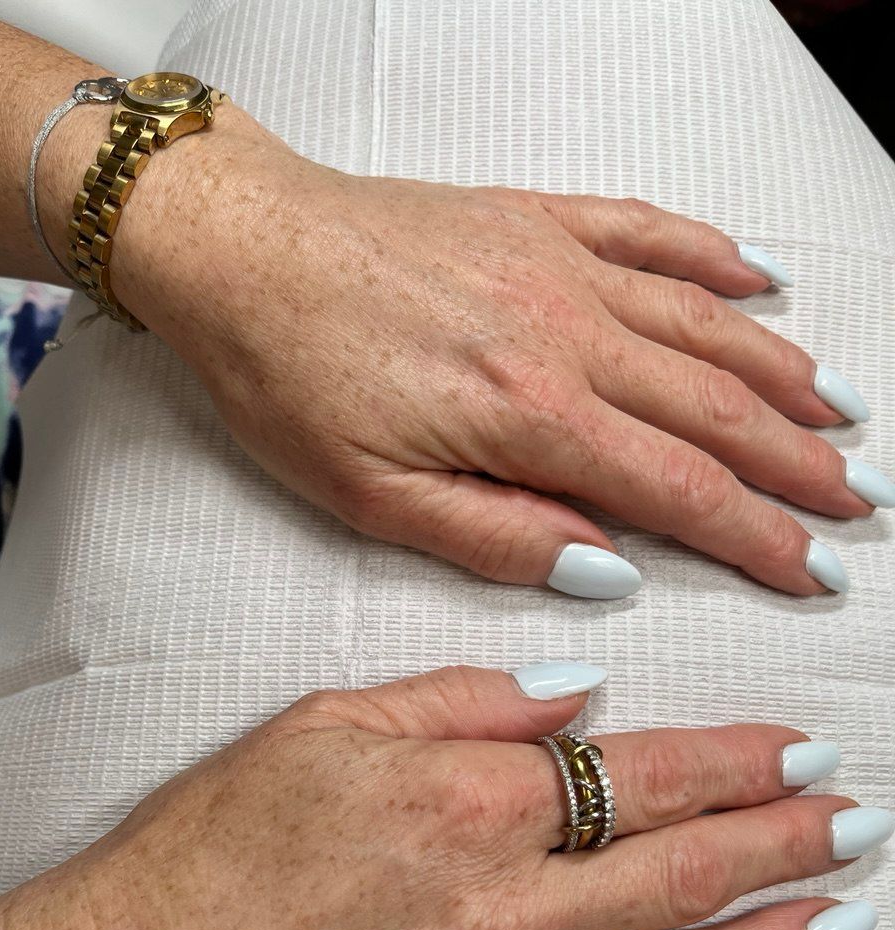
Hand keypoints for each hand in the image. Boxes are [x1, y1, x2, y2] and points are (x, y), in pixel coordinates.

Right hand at [0, 663, 885, 929]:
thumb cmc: (210, 845)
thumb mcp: (324, 725)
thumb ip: (462, 700)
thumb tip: (576, 689)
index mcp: (470, 805)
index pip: (644, 775)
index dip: (737, 761)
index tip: (800, 751)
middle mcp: (501, 912)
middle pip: (680, 872)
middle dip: (783, 841)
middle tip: (855, 825)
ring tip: (842, 925)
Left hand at [123, 107, 890, 599]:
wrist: (236, 249)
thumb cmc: (286, 379)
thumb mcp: (370, 497)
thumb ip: (497, 537)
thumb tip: (608, 570)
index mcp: (528, 418)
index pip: (678, 494)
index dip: (758, 539)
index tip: (814, 571)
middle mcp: (566, 334)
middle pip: (715, 412)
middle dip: (798, 466)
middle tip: (860, 502)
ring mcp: (557, 265)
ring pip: (703, 325)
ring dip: (780, 375)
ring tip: (841, 414)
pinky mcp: (534, 219)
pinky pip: (649, 231)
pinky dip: (714, 257)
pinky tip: (761, 283)